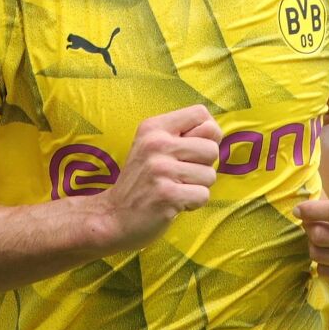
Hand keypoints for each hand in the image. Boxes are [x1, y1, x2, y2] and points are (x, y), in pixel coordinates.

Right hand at [99, 105, 221, 250]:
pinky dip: (193, 204)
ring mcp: (160, 169)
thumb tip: (215, 133)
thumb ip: (181, 135)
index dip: (206, 134)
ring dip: (197, 187)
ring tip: (175, 189)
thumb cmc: (142, 181)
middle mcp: (156, 144)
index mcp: (154, 127)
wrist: (113, 216)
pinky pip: (203, 195)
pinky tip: (173, 203)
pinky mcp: (166, 194)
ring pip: (210, 174)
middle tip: (181, 176)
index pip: (201, 114)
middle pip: (211, 147)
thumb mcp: (152, 147)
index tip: (190, 150)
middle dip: (204, 166)